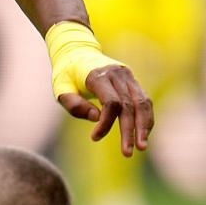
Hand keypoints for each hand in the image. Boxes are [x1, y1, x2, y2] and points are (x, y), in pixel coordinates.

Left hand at [46, 22, 153, 155]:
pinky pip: (144, 100)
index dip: (106, 123)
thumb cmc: (66, 73)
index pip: (111, 103)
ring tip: (142, 147)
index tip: (94, 138)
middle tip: (128, 153)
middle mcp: (117, 74)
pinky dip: (145, 118)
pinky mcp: (132, 80)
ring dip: (144, 126)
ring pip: (142, 103)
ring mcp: (127, 76)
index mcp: (98, 75)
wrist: (77, 51)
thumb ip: (74, 104)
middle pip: (129, 106)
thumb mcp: (60, 88)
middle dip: (129, 131)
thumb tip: (96, 118)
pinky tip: (143, 133)